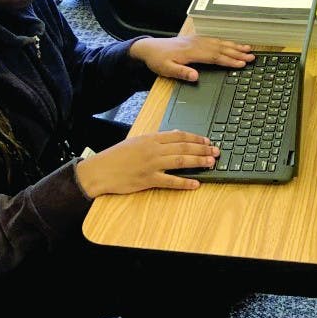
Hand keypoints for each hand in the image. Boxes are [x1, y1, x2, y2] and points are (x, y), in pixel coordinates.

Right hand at [74, 131, 218, 194]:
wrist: (100, 170)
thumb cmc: (117, 156)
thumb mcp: (137, 141)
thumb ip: (158, 138)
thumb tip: (176, 134)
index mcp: (151, 138)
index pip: (179, 136)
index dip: (196, 138)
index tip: (208, 141)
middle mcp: (153, 150)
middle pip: (183, 147)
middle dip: (202, 149)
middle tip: (216, 151)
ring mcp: (151, 165)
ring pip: (180, 161)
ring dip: (198, 162)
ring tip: (211, 163)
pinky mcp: (148, 180)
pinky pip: (170, 181)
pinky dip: (184, 183)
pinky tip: (196, 184)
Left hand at [129, 34, 255, 81]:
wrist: (149, 48)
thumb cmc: (158, 60)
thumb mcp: (166, 69)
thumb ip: (181, 72)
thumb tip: (195, 76)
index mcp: (192, 52)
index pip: (215, 57)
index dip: (229, 61)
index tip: (241, 64)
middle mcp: (197, 44)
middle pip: (221, 49)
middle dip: (237, 53)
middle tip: (252, 57)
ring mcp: (197, 41)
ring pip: (220, 43)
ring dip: (235, 46)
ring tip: (248, 49)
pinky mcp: (196, 39)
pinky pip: (215, 40)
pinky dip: (226, 42)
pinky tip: (232, 44)